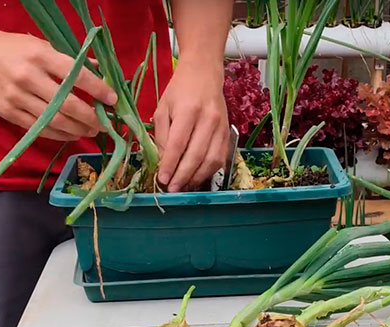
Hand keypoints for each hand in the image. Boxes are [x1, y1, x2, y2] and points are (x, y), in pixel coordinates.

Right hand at [0, 29, 116, 140]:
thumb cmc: (14, 48)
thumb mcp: (43, 45)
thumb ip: (71, 59)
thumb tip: (100, 70)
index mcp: (41, 56)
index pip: (76, 76)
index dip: (98, 90)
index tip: (112, 99)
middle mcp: (28, 77)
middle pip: (67, 104)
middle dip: (90, 117)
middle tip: (103, 123)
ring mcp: (16, 97)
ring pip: (53, 121)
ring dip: (76, 129)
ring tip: (90, 131)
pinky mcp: (7, 112)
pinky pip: (38, 129)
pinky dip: (58, 135)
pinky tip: (70, 134)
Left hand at [154, 60, 229, 191]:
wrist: (204, 73)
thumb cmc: (180, 90)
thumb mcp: (163, 108)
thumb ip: (163, 135)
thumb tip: (164, 162)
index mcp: (189, 110)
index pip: (179, 144)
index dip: (170, 164)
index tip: (162, 179)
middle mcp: (208, 119)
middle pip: (196, 155)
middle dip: (183, 176)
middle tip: (172, 189)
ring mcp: (221, 127)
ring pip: (212, 160)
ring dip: (197, 177)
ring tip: (183, 187)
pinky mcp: (228, 132)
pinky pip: (221, 158)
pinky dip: (209, 171)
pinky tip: (197, 177)